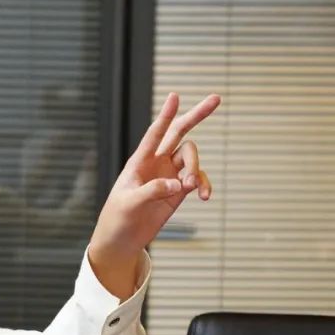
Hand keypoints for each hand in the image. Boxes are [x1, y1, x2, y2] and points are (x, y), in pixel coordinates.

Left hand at [88, 92, 220, 297]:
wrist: (122, 238)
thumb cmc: (118, 218)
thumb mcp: (131, 204)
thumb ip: (153, 191)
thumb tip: (179, 184)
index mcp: (139, 161)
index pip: (155, 132)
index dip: (165, 114)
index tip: (175, 96)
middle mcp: (156, 163)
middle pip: (179, 133)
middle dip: (197, 116)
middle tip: (216, 99)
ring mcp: (169, 175)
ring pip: (191, 158)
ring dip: (196, 169)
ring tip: (192, 189)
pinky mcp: (179, 190)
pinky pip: (198, 179)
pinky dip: (204, 185)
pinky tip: (204, 196)